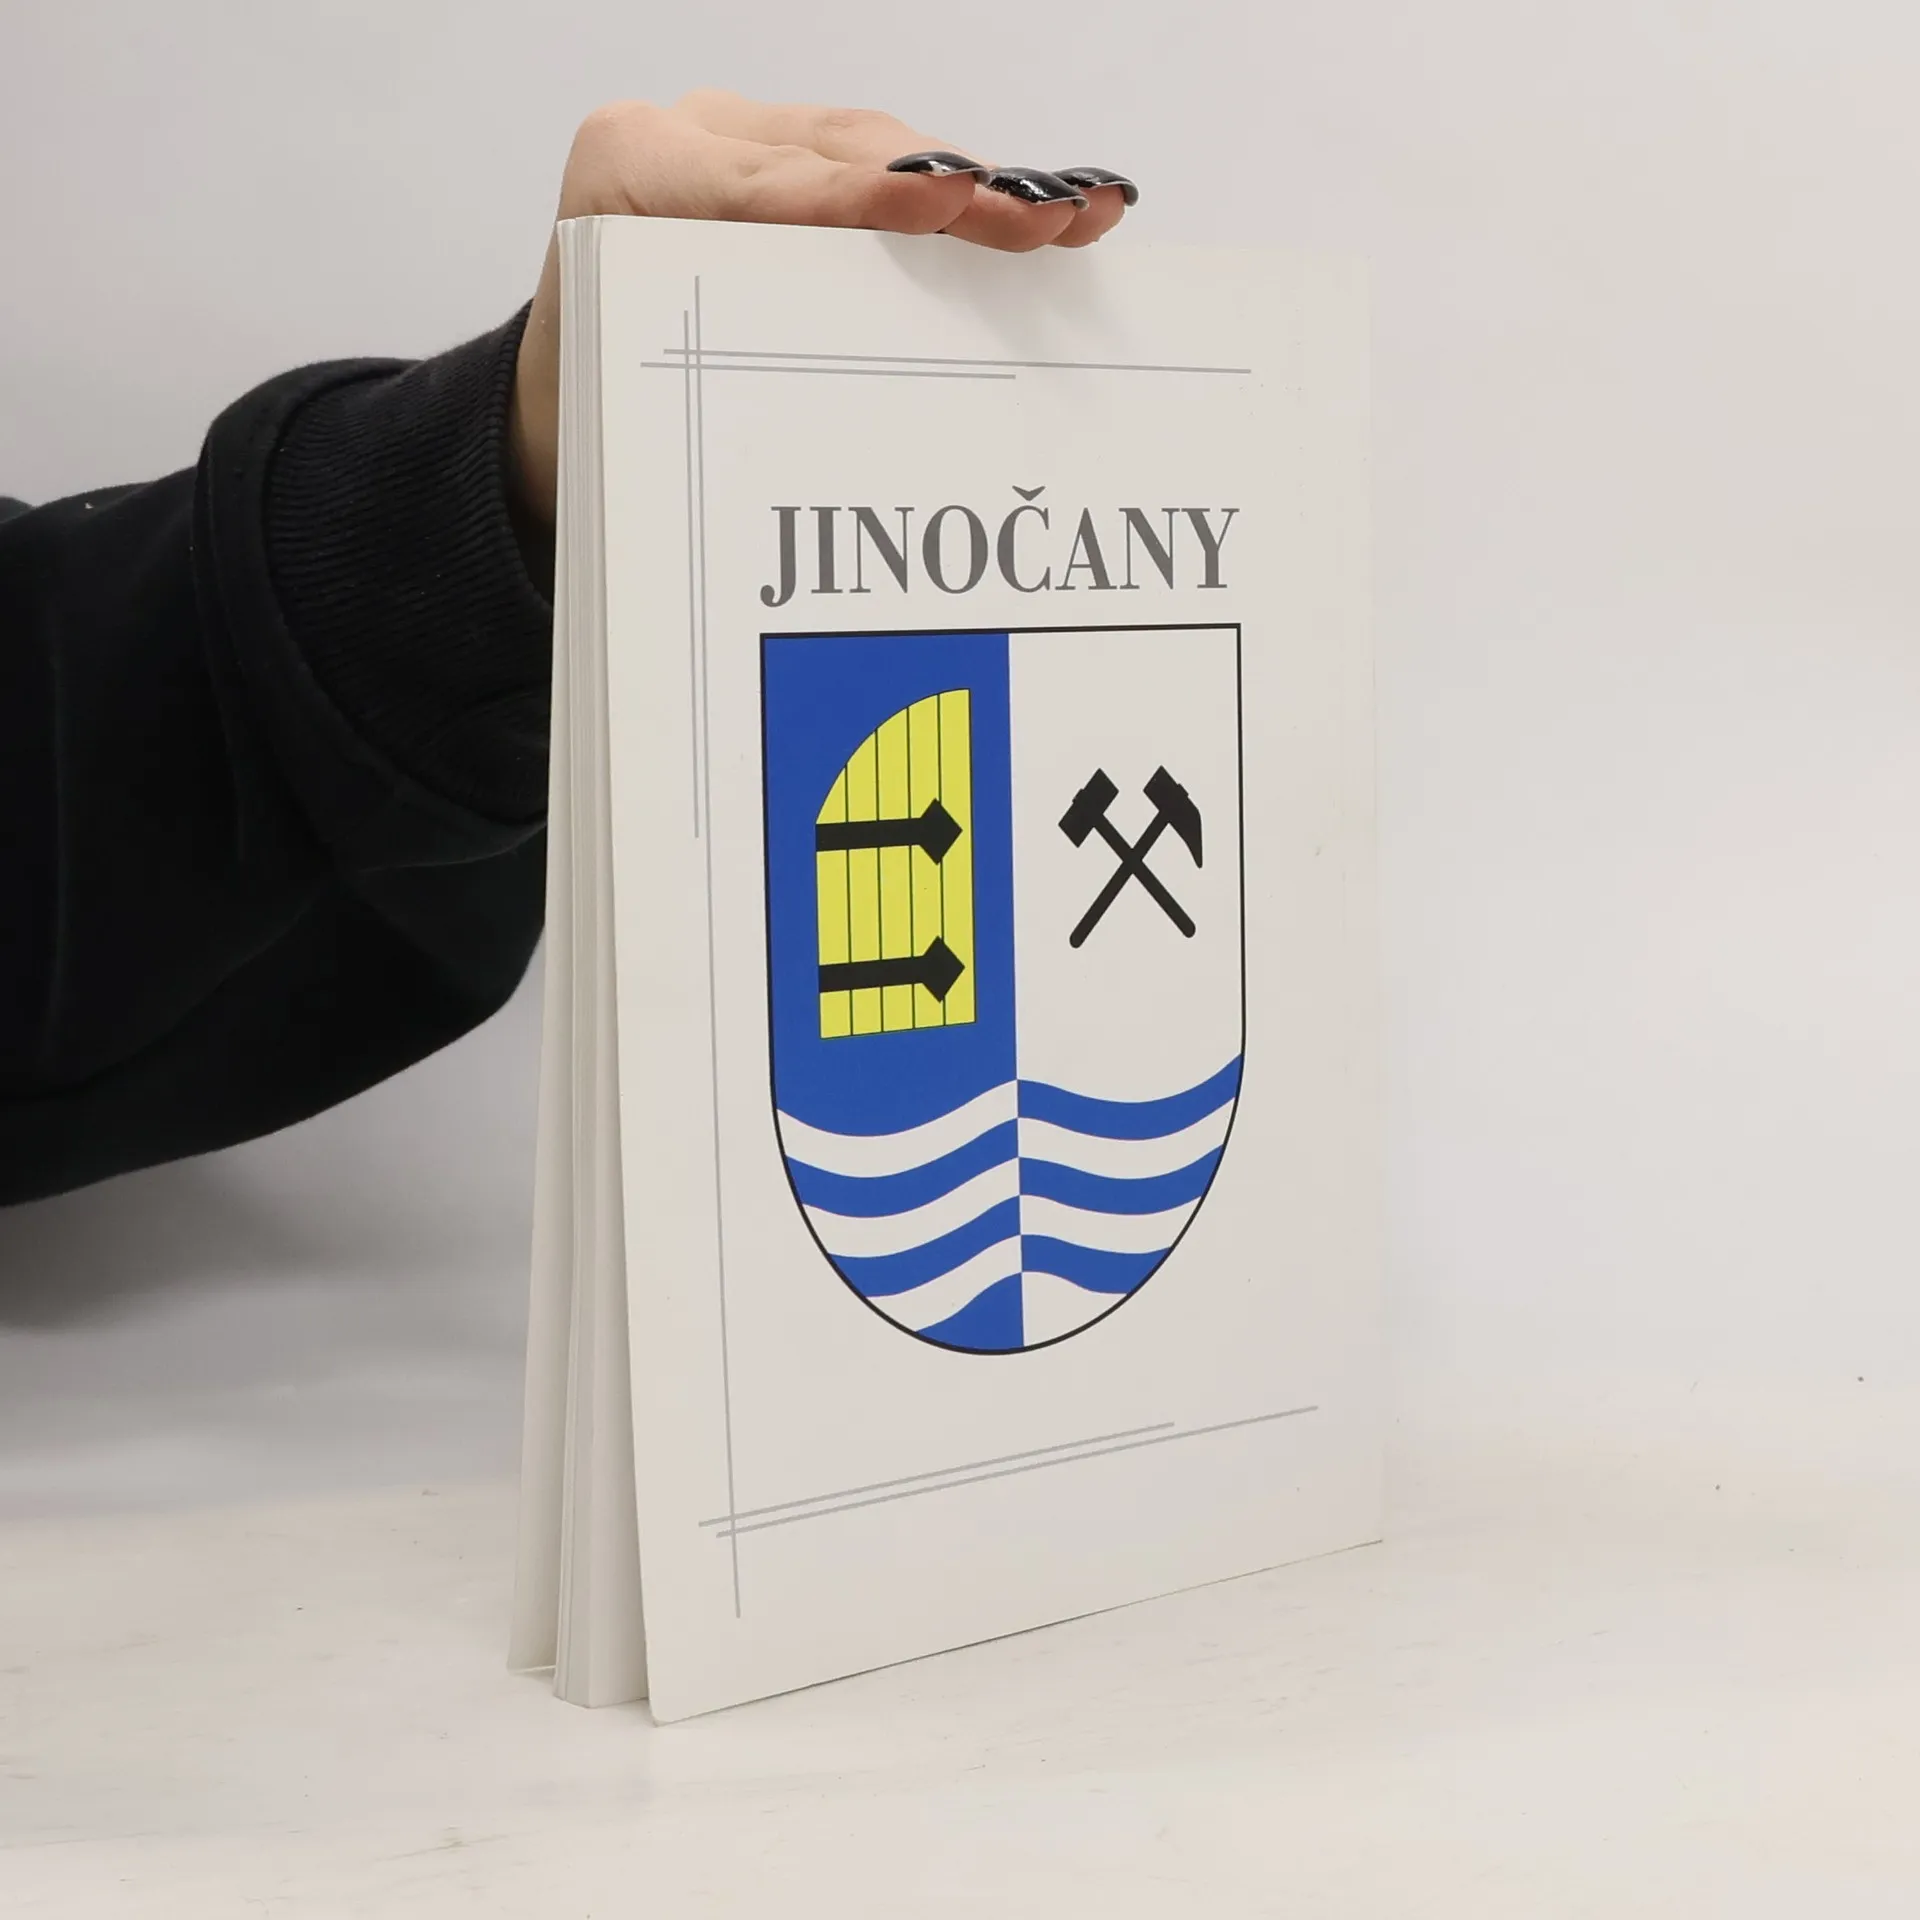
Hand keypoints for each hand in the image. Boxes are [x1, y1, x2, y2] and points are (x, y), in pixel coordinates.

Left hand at [509, 93, 1136, 523]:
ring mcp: (743, 142)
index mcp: (629, 175)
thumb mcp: (642, 407)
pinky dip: (962, 201)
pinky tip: (1044, 213)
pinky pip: (884, 171)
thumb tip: (854, 417)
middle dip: (954, 187)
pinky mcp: (792, 165)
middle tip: (1049, 217)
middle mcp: (690, 138)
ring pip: (879, 152)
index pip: (765, 186)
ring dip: (981, 190)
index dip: (863, 195)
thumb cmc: (601, 413)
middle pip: (843, 152)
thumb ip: (729, 381)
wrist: (565, 399)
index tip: (944, 199)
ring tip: (1076, 214)